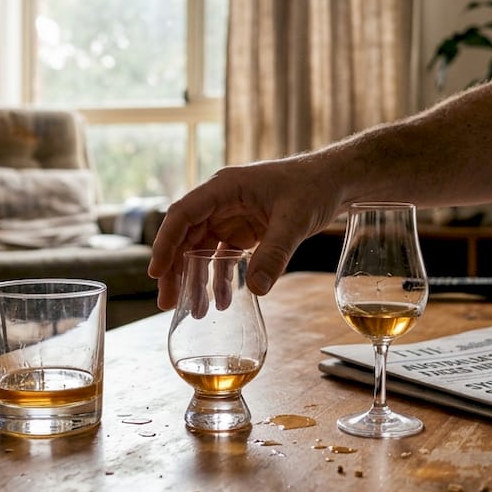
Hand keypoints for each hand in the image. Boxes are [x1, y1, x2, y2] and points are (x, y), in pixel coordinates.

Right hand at [149, 158, 342, 309]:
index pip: (183, 214)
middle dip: (175, 270)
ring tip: (193, 310)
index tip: (156, 273)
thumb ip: (275, 253)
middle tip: (168, 302)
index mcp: (224, 187)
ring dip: (195, 278)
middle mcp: (221, 201)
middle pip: (186, 236)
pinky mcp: (244, 230)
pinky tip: (222, 302)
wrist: (335, 181)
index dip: (166, 243)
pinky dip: (220, 278)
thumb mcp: (294, 220)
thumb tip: (256, 289)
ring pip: (201, 249)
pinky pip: (223, 256)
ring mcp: (231, 216)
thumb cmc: (313, 186)